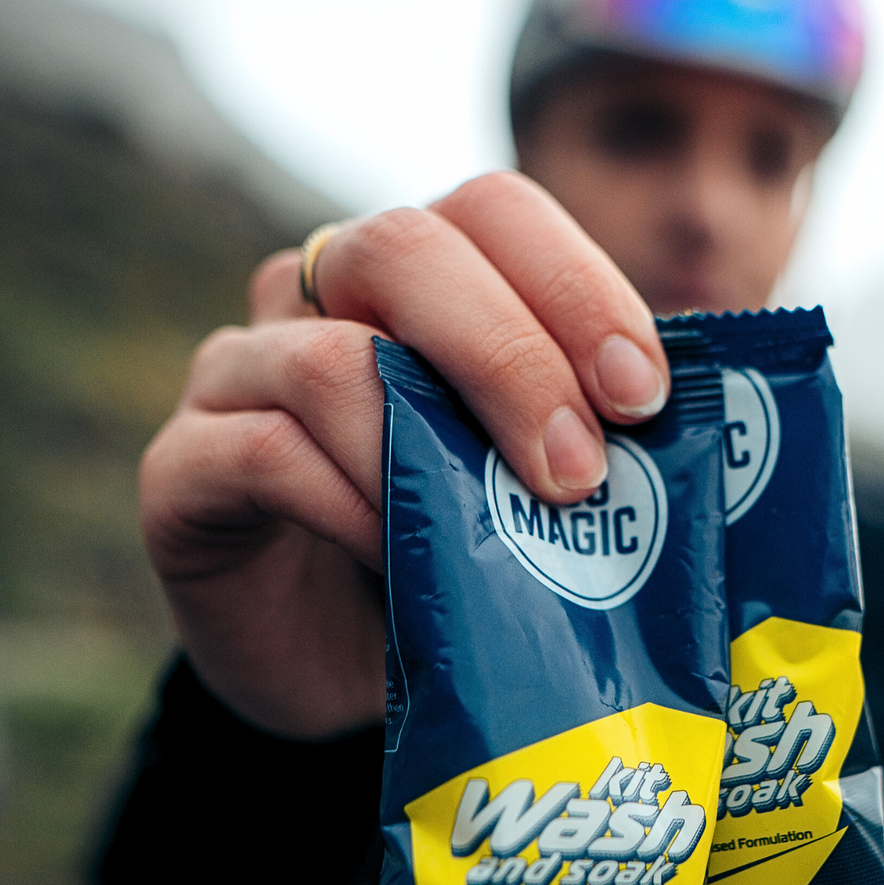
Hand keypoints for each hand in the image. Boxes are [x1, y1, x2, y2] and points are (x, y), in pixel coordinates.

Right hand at [139, 172, 670, 738]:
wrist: (346, 672)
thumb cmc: (457, 567)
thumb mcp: (536, 497)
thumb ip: (586, 441)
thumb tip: (698, 436)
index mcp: (421, 288)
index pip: (491, 212)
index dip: (574, 285)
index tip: (642, 394)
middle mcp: (318, 304)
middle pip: (402, 248)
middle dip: (511, 357)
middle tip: (578, 473)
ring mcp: (239, 380)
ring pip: (324, 356)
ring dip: (426, 447)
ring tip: (497, 536)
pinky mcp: (184, 473)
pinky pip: (264, 455)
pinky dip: (344, 504)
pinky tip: (394, 558)